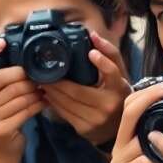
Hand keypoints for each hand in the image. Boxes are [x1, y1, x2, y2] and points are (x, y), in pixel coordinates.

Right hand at [0, 37, 45, 158]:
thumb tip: (21, 57)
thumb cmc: (2, 115)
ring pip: (16, 95)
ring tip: (43, 89)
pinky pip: (23, 110)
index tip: (1, 42)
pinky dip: (37, 105)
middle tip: (36, 76)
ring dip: (34, 91)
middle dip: (22, 75)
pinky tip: (44, 102)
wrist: (1, 149)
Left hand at [41, 32, 131, 146]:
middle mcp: (109, 105)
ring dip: (51, 91)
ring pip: (67, 102)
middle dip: (57, 81)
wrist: (118, 128)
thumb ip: (109, 54)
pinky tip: (48, 95)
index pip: (112, 74)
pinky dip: (53, 103)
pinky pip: (64, 113)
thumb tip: (93, 35)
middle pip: (77, 90)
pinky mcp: (84, 128)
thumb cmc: (116, 95)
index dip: (102, 63)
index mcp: (119, 89)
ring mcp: (96, 119)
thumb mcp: (118, 76)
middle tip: (44, 73)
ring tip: (43, 82)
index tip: (90, 52)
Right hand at [110, 78, 162, 162]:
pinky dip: (159, 160)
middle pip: (129, 113)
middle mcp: (118, 146)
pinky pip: (142, 162)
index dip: (149, 92)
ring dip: (161, 133)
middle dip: (151, 97)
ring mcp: (118, 162)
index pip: (130, 105)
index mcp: (128, 136)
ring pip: (138, 137)